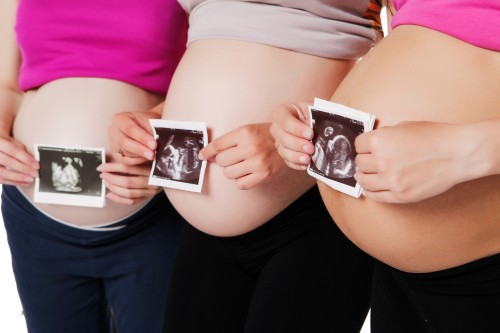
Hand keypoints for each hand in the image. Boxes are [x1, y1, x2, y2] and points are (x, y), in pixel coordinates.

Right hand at [0, 134, 38, 185]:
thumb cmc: (5, 143)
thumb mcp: (12, 140)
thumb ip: (20, 148)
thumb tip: (33, 159)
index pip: (12, 149)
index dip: (25, 158)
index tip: (36, 165)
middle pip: (7, 161)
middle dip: (23, 168)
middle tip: (35, 173)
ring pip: (1, 172)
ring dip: (18, 177)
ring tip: (30, 180)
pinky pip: (0, 179)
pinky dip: (13, 182)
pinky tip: (24, 183)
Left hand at [97, 160, 159, 204]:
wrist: (171, 175)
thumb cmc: (155, 164)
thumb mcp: (148, 158)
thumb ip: (133, 159)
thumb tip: (110, 161)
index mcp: (151, 169)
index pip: (128, 168)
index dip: (112, 167)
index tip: (102, 166)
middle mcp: (151, 182)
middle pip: (127, 182)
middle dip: (111, 178)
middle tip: (102, 174)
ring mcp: (150, 191)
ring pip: (128, 193)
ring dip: (113, 188)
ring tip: (106, 182)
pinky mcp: (147, 198)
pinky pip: (131, 201)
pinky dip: (118, 199)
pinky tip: (110, 194)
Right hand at [108, 110, 159, 165]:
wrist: (145, 126)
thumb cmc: (147, 122)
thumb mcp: (150, 120)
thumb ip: (151, 129)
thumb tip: (156, 141)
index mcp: (120, 119)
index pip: (130, 129)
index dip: (142, 138)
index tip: (154, 145)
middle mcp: (113, 131)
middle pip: (124, 143)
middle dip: (140, 150)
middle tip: (153, 154)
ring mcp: (113, 144)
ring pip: (126, 153)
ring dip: (141, 156)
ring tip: (153, 155)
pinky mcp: (117, 156)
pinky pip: (127, 162)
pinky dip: (139, 161)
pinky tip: (147, 158)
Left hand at [199, 123, 286, 189]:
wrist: (291, 143)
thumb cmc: (265, 137)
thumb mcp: (247, 131)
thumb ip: (228, 141)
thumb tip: (207, 155)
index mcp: (245, 133)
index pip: (218, 145)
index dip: (207, 152)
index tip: (202, 156)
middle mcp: (251, 147)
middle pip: (221, 161)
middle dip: (224, 161)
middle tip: (234, 158)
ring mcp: (258, 162)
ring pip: (229, 174)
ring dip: (232, 171)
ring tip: (242, 165)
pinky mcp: (263, 175)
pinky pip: (240, 184)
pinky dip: (241, 180)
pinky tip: (247, 173)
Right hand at [270, 103, 313, 170]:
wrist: (316, 121)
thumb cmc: (314, 112)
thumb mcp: (313, 109)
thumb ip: (312, 117)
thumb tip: (315, 131)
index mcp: (282, 112)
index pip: (285, 121)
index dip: (297, 128)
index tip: (310, 134)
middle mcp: (277, 127)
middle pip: (283, 137)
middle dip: (298, 144)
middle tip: (311, 148)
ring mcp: (279, 141)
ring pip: (284, 151)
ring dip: (296, 156)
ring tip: (308, 159)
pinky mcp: (285, 153)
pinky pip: (288, 161)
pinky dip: (297, 164)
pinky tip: (306, 165)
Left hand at [354, 121, 470, 202]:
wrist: (458, 153)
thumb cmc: (435, 137)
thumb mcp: (404, 126)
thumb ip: (385, 135)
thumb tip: (372, 143)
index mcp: (380, 140)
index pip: (358, 145)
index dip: (362, 146)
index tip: (364, 149)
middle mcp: (381, 160)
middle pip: (360, 163)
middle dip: (364, 160)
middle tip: (368, 161)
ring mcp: (390, 180)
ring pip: (364, 181)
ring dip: (363, 177)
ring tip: (365, 175)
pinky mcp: (400, 195)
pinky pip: (376, 196)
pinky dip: (370, 192)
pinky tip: (370, 188)